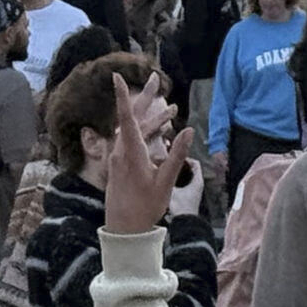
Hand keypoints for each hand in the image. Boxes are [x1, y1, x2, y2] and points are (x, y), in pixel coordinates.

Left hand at [101, 76, 186, 237]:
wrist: (124, 229)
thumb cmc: (145, 207)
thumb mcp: (165, 182)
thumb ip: (176, 155)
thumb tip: (189, 130)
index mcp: (131, 152)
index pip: (127, 118)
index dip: (123, 96)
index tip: (116, 77)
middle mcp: (122, 151)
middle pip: (133, 118)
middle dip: (146, 98)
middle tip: (155, 78)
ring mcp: (119, 158)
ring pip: (135, 130)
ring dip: (152, 118)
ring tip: (172, 109)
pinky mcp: (121, 165)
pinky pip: (133, 141)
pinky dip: (146, 132)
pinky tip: (160, 132)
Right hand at [168, 157, 204, 219]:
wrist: (184, 223)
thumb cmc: (181, 207)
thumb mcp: (173, 190)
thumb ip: (168, 178)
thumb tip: (161, 169)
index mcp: (198, 181)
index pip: (195, 163)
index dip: (185, 158)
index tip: (175, 157)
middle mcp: (197, 185)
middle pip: (190, 169)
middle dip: (180, 165)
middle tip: (169, 162)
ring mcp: (193, 191)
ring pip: (186, 176)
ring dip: (177, 173)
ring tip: (166, 170)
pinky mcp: (188, 196)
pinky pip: (183, 184)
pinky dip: (177, 181)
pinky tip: (167, 182)